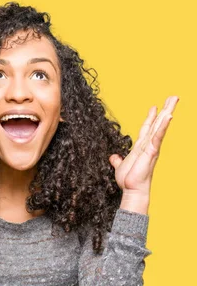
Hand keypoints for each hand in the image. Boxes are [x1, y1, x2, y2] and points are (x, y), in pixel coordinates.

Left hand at [109, 96, 178, 213]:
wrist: (131, 190)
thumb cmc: (128, 180)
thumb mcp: (119, 166)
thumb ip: (117, 160)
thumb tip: (113, 157)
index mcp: (141, 146)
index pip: (147, 128)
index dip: (150, 117)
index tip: (154, 106)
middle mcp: (149, 145)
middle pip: (158, 123)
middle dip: (165, 110)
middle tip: (173, 97)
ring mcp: (152, 147)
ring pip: (160, 126)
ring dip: (167, 113)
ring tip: (173, 101)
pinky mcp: (152, 151)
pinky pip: (158, 136)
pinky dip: (163, 126)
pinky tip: (168, 116)